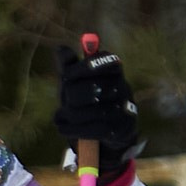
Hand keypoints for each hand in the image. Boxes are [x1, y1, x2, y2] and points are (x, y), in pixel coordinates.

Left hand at [55, 45, 143, 167]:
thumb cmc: (87, 104)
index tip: (65, 76)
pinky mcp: (120, 129)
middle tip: (65, 103)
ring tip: (62, 116)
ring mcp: (124, 109)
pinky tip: (63, 128)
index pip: (105, 61)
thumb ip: (69, 67)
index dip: (82, 67)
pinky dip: (71, 129)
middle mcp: (124, 88)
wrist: (104, 137)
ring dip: (69, 115)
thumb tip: (60, 48)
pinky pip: (92, 129)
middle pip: (92, 88)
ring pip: (90, 111)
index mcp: (115, 72)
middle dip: (71, 96)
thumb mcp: (75, 84)